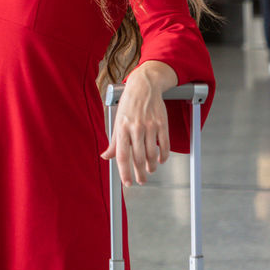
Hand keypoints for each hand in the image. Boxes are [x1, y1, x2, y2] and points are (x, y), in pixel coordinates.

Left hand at [101, 62, 175, 186]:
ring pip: (152, 154)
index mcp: (121, 128)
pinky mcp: (162, 124)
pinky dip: (163, 156)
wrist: (144, 87)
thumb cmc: (128, 106)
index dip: (125, 172)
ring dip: (151, 166)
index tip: (127, 183)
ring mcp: (150, 126)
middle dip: (140, 173)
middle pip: (138, 158)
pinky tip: (160, 160)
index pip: (122, 155)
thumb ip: (113, 142)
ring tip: (150, 170)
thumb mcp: (117, 122)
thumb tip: (105, 156)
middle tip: (141, 181)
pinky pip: (164, 145)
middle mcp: (135, 128)